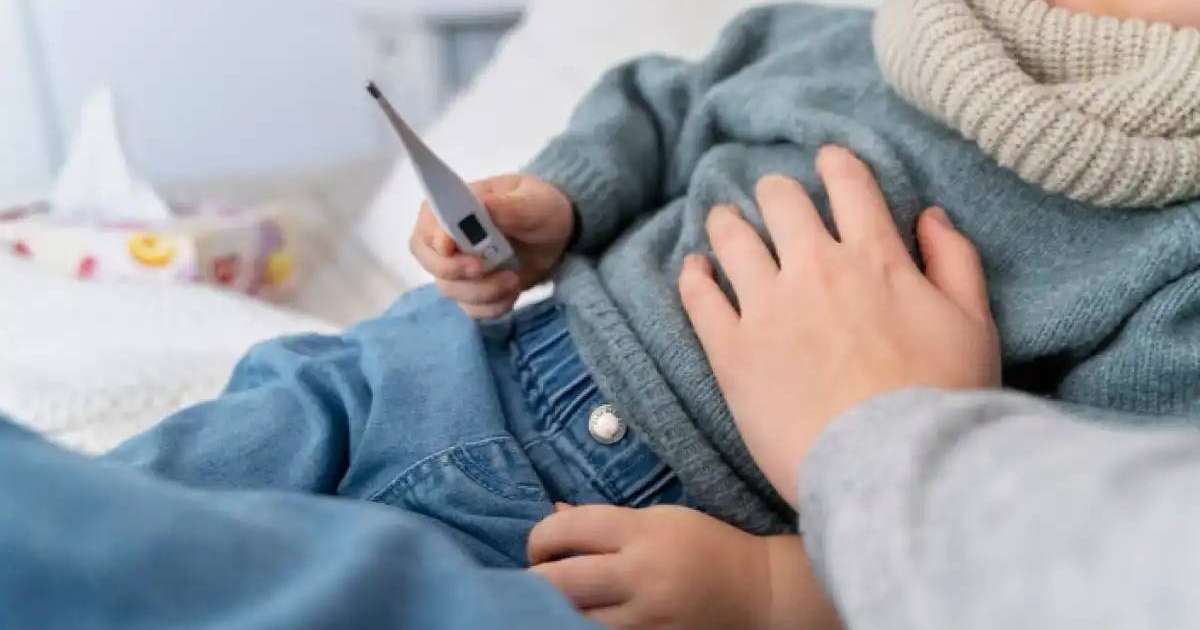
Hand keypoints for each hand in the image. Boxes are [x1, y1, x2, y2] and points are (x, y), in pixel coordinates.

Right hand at [410, 174, 573, 318]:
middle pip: (430, 262)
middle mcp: (446, 238)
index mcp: (453, 207)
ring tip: (514, 278)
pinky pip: (470, 308)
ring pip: (450, 289)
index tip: (452, 247)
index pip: (428, 225)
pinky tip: (512, 292)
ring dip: (483, 290)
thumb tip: (484, 205)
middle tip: (483, 268)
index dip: (435, 239)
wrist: (555, 237)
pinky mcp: (471, 291)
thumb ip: (508, 206)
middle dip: (455, 271)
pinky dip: (493, 306)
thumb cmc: (538, 208)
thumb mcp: (533, 202)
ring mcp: (457, 268)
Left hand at [528, 505, 840, 629]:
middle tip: (538, 577)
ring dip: (555, 609)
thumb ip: (604, 520)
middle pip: (560, 581)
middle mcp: (642, 575)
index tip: (540, 545)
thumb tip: (553, 513)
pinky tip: (583, 618)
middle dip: (536, 578)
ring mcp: (647, 618)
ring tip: (561, 600)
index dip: (540, 536)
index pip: (570, 528)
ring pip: (572, 620)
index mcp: (643, 532)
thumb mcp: (659, 519)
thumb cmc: (705, 547)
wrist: (760, 594)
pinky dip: (584, 627)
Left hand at [678, 146, 1000, 504]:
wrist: (886, 466)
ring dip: (728, 222)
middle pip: (782, 201)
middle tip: (774, 197)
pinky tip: (693, 268)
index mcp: (874, 257)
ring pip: (732, 238)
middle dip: (778, 191)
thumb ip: (954, 261)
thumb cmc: (941, 401)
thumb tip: (929, 216)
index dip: (836, 164)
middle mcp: (814, 269)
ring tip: (723, 221)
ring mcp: (766, 307)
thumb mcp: (974, 324)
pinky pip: (699, 296)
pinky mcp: (730, 350)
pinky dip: (694, 274)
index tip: (827, 160)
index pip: (849, 186)